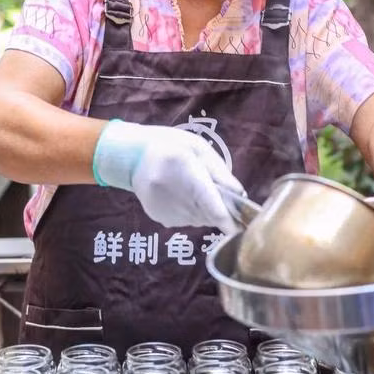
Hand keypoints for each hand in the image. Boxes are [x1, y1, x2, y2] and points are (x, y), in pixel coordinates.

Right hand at [93, 119, 242, 232]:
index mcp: (184, 168)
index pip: (209, 201)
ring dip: (205, 210)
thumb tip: (239, 194)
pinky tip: (181, 196)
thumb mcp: (198, 148)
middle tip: (218, 193)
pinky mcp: (159, 218)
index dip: (226, 218)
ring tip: (193, 189)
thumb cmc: (170, 147)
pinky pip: (186, 221)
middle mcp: (172, 193)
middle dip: (219, 209)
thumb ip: (219, 171)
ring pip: (199, 220)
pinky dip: (191, 212)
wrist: (133, 157)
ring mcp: (164, 209)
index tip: (238, 227)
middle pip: (208, 214)